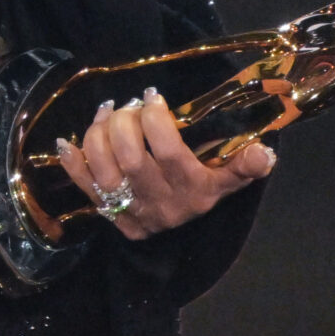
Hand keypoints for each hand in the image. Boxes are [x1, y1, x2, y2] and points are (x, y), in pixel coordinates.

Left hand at [54, 85, 273, 240]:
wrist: (179, 238)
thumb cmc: (202, 190)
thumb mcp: (228, 180)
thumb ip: (245, 165)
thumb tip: (264, 152)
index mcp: (192, 191)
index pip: (169, 153)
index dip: (156, 121)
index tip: (154, 98)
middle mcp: (160, 204)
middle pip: (131, 158)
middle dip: (125, 122)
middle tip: (129, 105)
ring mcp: (131, 211)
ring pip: (104, 169)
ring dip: (99, 134)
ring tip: (108, 113)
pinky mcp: (109, 216)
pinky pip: (84, 187)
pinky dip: (72, 162)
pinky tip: (69, 141)